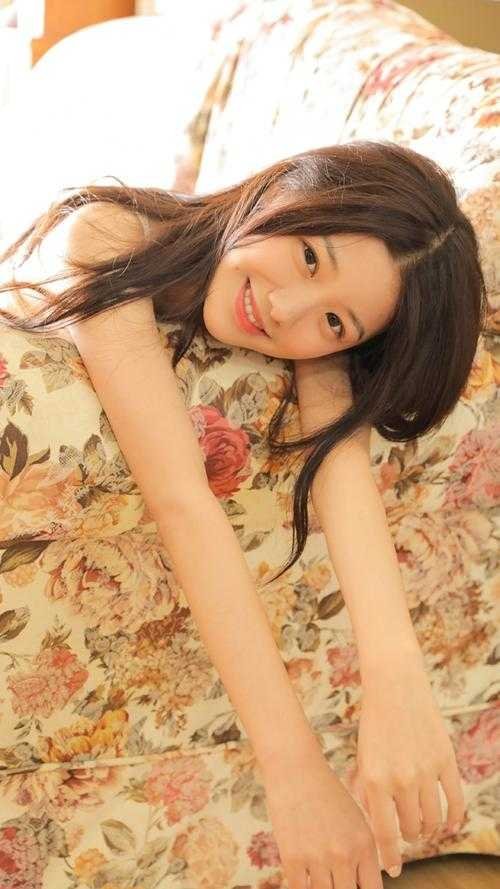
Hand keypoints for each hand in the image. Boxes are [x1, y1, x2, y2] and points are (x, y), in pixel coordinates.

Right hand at [260, 741, 383, 888]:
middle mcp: (345, 854)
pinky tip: (303, 875)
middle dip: (342, 888)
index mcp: (365, 843)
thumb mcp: (356, 817)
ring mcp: (318, 858)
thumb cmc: (326, 791)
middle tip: (336, 879)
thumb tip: (372, 879)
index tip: (354, 885)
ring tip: (320, 873)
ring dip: (322, 887)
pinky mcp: (293, 858)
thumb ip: (364, 850)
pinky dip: (302, 886)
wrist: (295, 769)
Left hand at [350, 661, 465, 873]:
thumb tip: (375, 824)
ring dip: (429, 829)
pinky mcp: (445, 761)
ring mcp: (425, 771)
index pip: (384, 833)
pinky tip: (449, 824)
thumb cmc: (374, 723)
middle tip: (408, 835)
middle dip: (409, 836)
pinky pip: (455, 801)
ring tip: (423, 827)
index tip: (394, 870)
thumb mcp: (363, 758)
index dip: (391, 856)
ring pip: (433, 819)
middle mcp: (400, 780)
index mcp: (373, 781)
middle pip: (411, 829)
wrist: (394, 686)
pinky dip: (453, 818)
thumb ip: (368, 791)